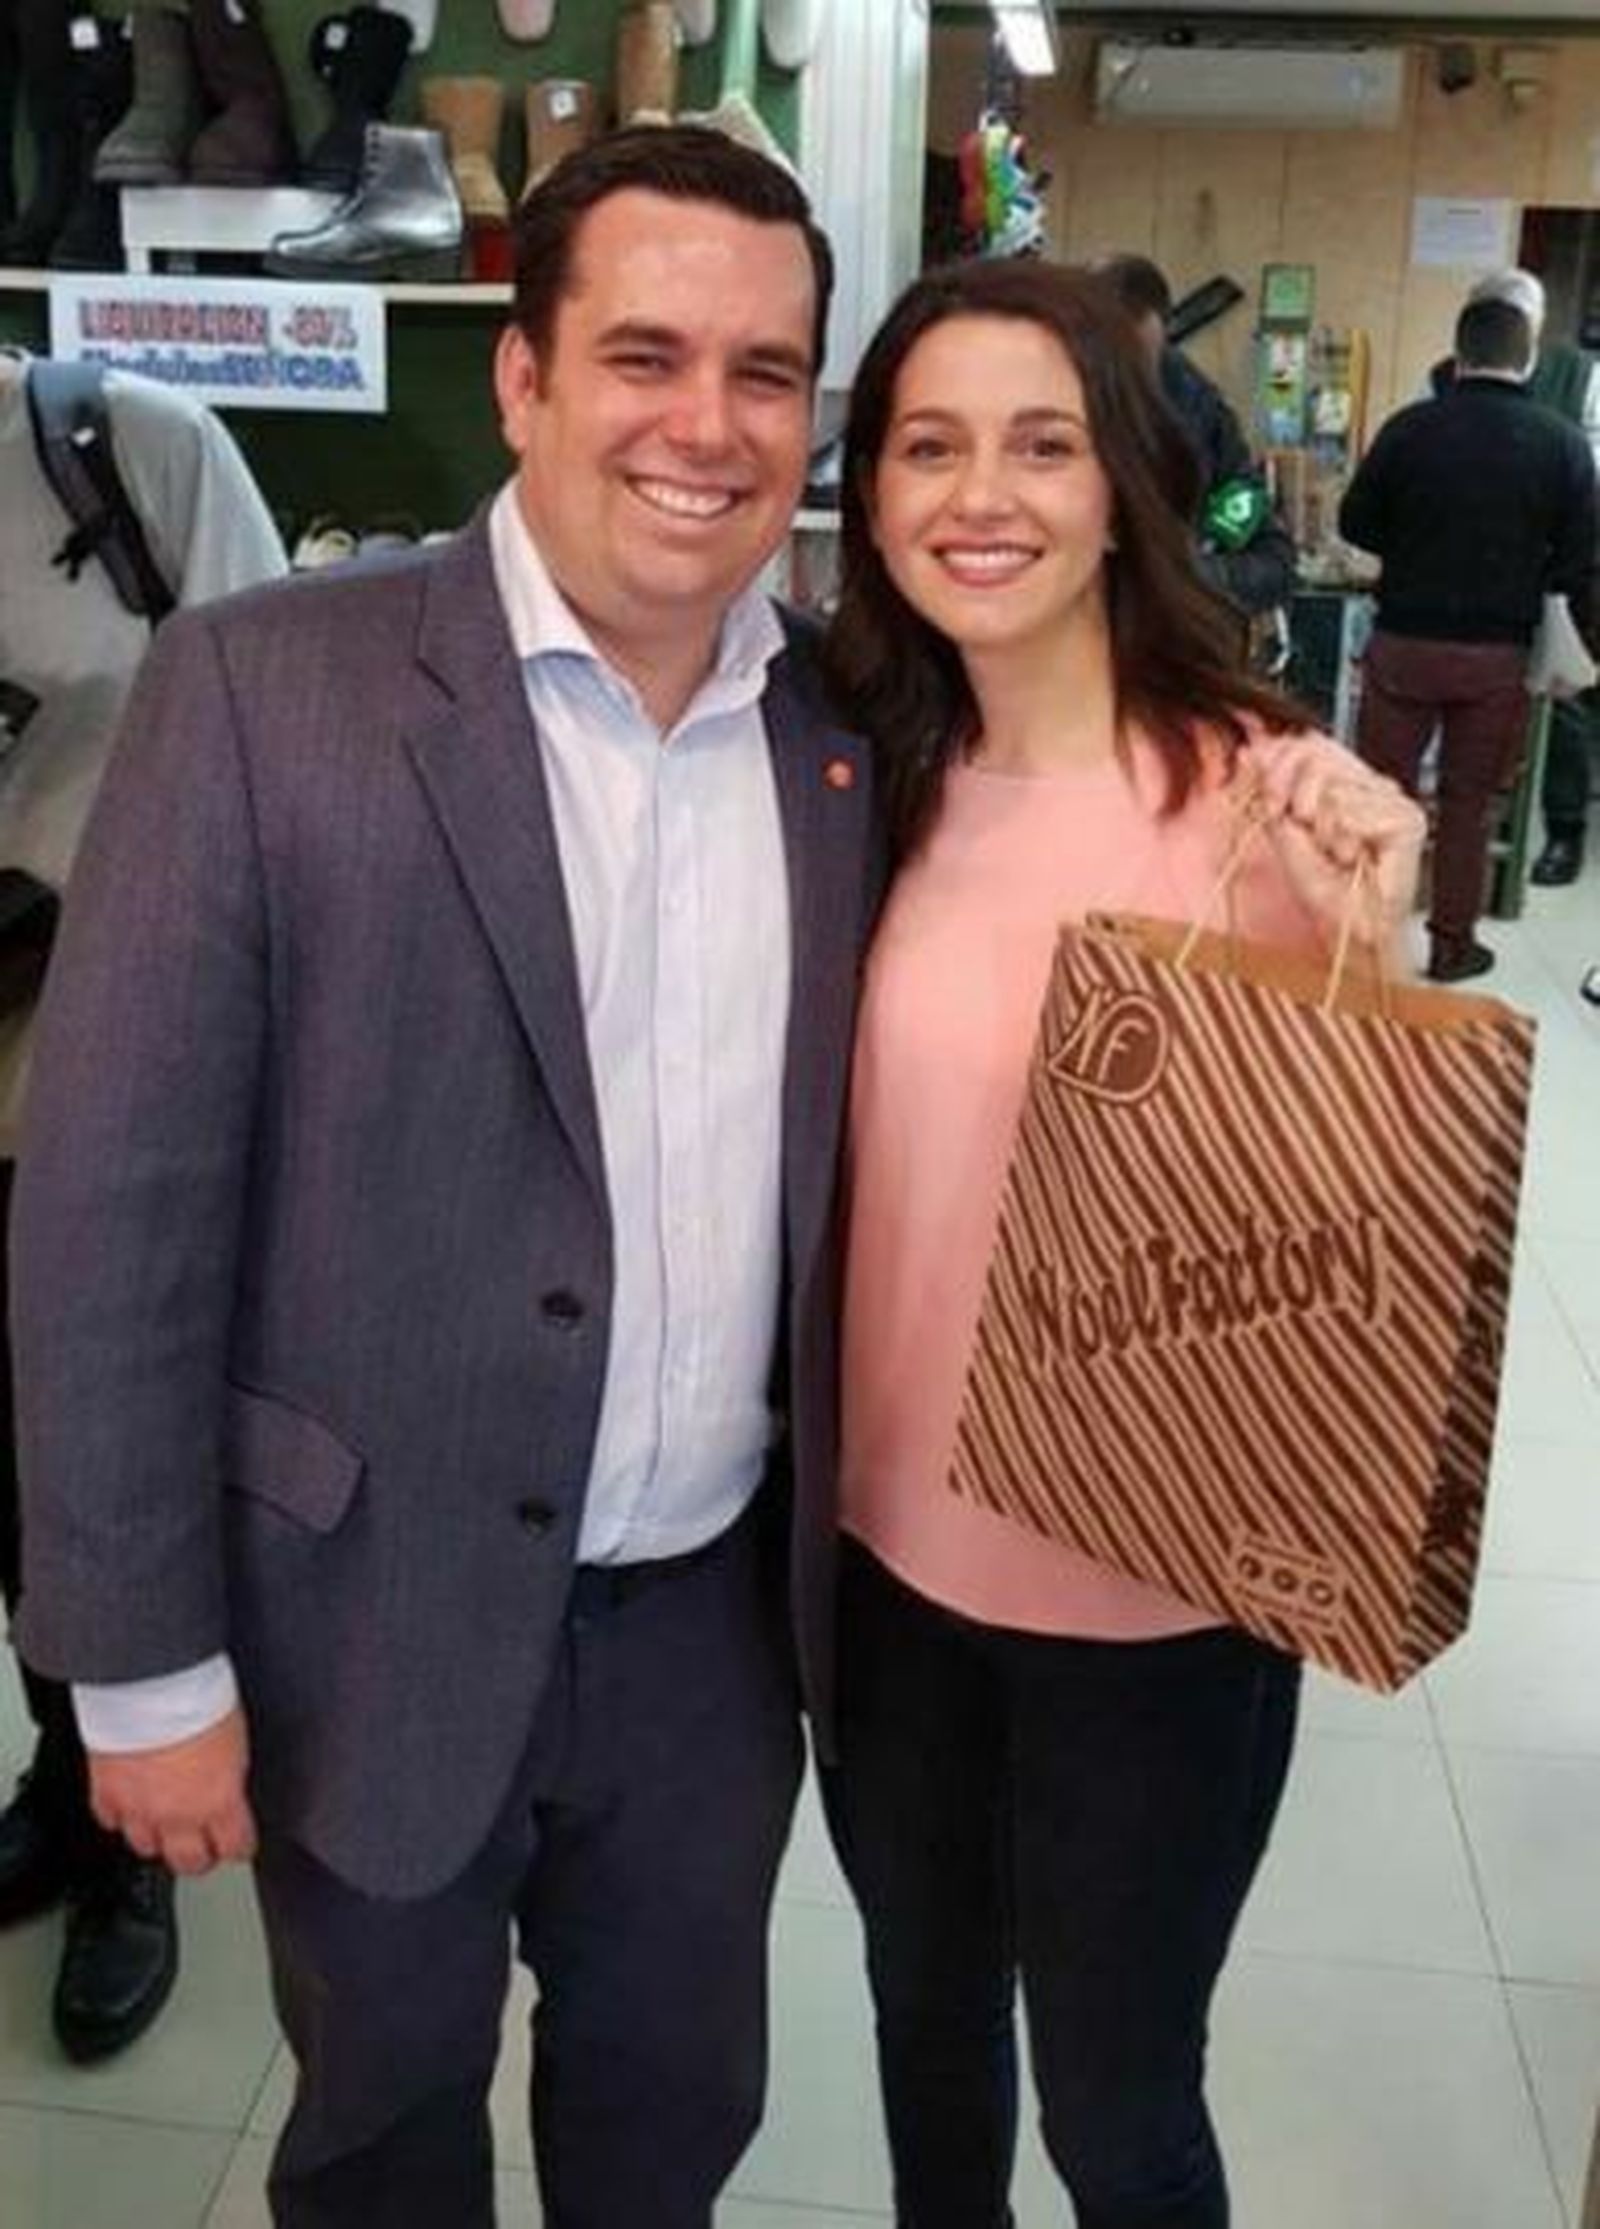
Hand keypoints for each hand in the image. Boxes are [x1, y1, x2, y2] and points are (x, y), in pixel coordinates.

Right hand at [88, 1706, 257, 1875]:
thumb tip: (228, 1790)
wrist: (150, 1681)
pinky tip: (130, 1803)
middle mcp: (178, 1814)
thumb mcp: (235, 1741)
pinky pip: (111, 1821)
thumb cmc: (198, 1697)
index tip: (237, 1841)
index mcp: (219, 1801)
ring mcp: (138, 1808)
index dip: (239, 1844)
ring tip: (165, 1822)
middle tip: (203, 1844)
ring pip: (147, 1848)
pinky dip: (120, 1815)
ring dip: (158, 1837)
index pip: (236, 1847)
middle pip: (189, 1863)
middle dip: (200, 1856)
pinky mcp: (106, 1794)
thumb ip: (229, 1778)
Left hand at [1249, 732, 1424, 946]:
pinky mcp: (1407, 818)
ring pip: (1332, 787)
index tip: (1270, 803)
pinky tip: (1354, 857)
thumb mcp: (1285, 834)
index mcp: (1346, 783)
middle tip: (1302, 831)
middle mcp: (1372, 785)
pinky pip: (1351, 811)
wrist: (1351, 933)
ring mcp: (1393, 799)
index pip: (1310, 743)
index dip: (1279, 767)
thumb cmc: (1326, 893)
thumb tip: (1251, 751)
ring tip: (1337, 854)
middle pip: (1316, 755)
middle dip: (1293, 799)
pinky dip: (1342, 840)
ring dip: (1321, 830)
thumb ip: (1270, 790)